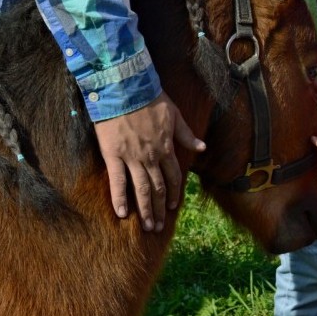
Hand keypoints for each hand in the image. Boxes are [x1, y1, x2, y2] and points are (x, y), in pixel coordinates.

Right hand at [93, 92, 205, 231]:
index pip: (174, 177)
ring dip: (146, 210)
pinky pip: (117, 181)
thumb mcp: (175, 114)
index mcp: (166, 148)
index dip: (175, 194)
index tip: (173, 207)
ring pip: (141, 190)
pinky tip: (122, 214)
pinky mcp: (113, 155)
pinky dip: (119, 199)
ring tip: (148, 227)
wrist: (125, 88)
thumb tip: (202, 148)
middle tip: (159, 226)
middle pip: (158, 189)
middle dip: (160, 209)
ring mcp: (132, 158)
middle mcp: (151, 157)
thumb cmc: (150, 99)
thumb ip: (187, 135)